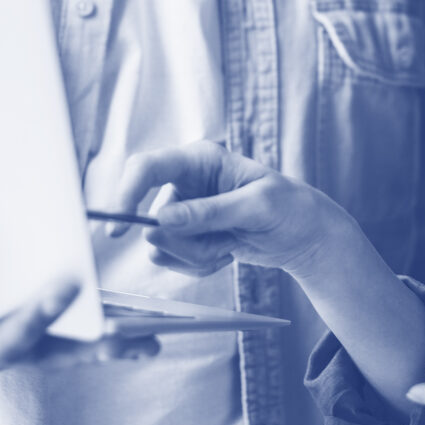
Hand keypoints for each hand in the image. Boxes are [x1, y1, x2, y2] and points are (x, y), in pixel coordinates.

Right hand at [108, 141, 349, 279]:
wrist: (305, 236)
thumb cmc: (289, 208)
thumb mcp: (255, 207)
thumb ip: (207, 212)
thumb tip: (160, 220)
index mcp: (200, 159)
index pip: (146, 168)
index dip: (126, 194)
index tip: (119, 230)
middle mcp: (186, 182)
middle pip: (152, 217)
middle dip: (185, 241)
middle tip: (221, 243)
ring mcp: (185, 211)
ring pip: (162, 244)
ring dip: (197, 255)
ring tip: (231, 244)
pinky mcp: (188, 235)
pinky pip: (173, 259)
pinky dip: (200, 265)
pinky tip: (227, 252)